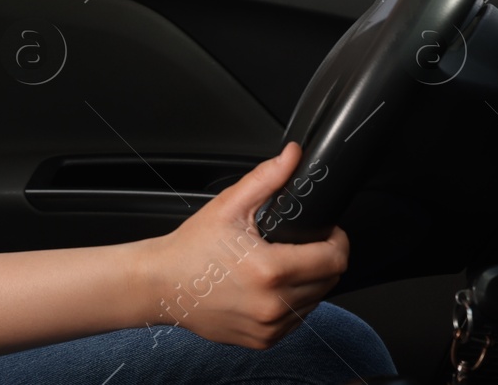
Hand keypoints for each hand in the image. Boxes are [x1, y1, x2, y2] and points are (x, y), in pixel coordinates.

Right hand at [141, 142, 348, 347]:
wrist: (161, 284)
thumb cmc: (191, 248)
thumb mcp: (228, 206)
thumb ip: (267, 179)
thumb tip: (292, 157)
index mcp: (270, 270)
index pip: (334, 259)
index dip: (336, 240)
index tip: (326, 232)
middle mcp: (274, 304)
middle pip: (330, 281)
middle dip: (322, 259)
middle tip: (298, 244)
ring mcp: (270, 327)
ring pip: (316, 302)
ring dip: (308, 282)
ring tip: (279, 264)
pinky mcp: (264, 341)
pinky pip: (296, 320)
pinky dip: (290, 302)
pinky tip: (267, 287)